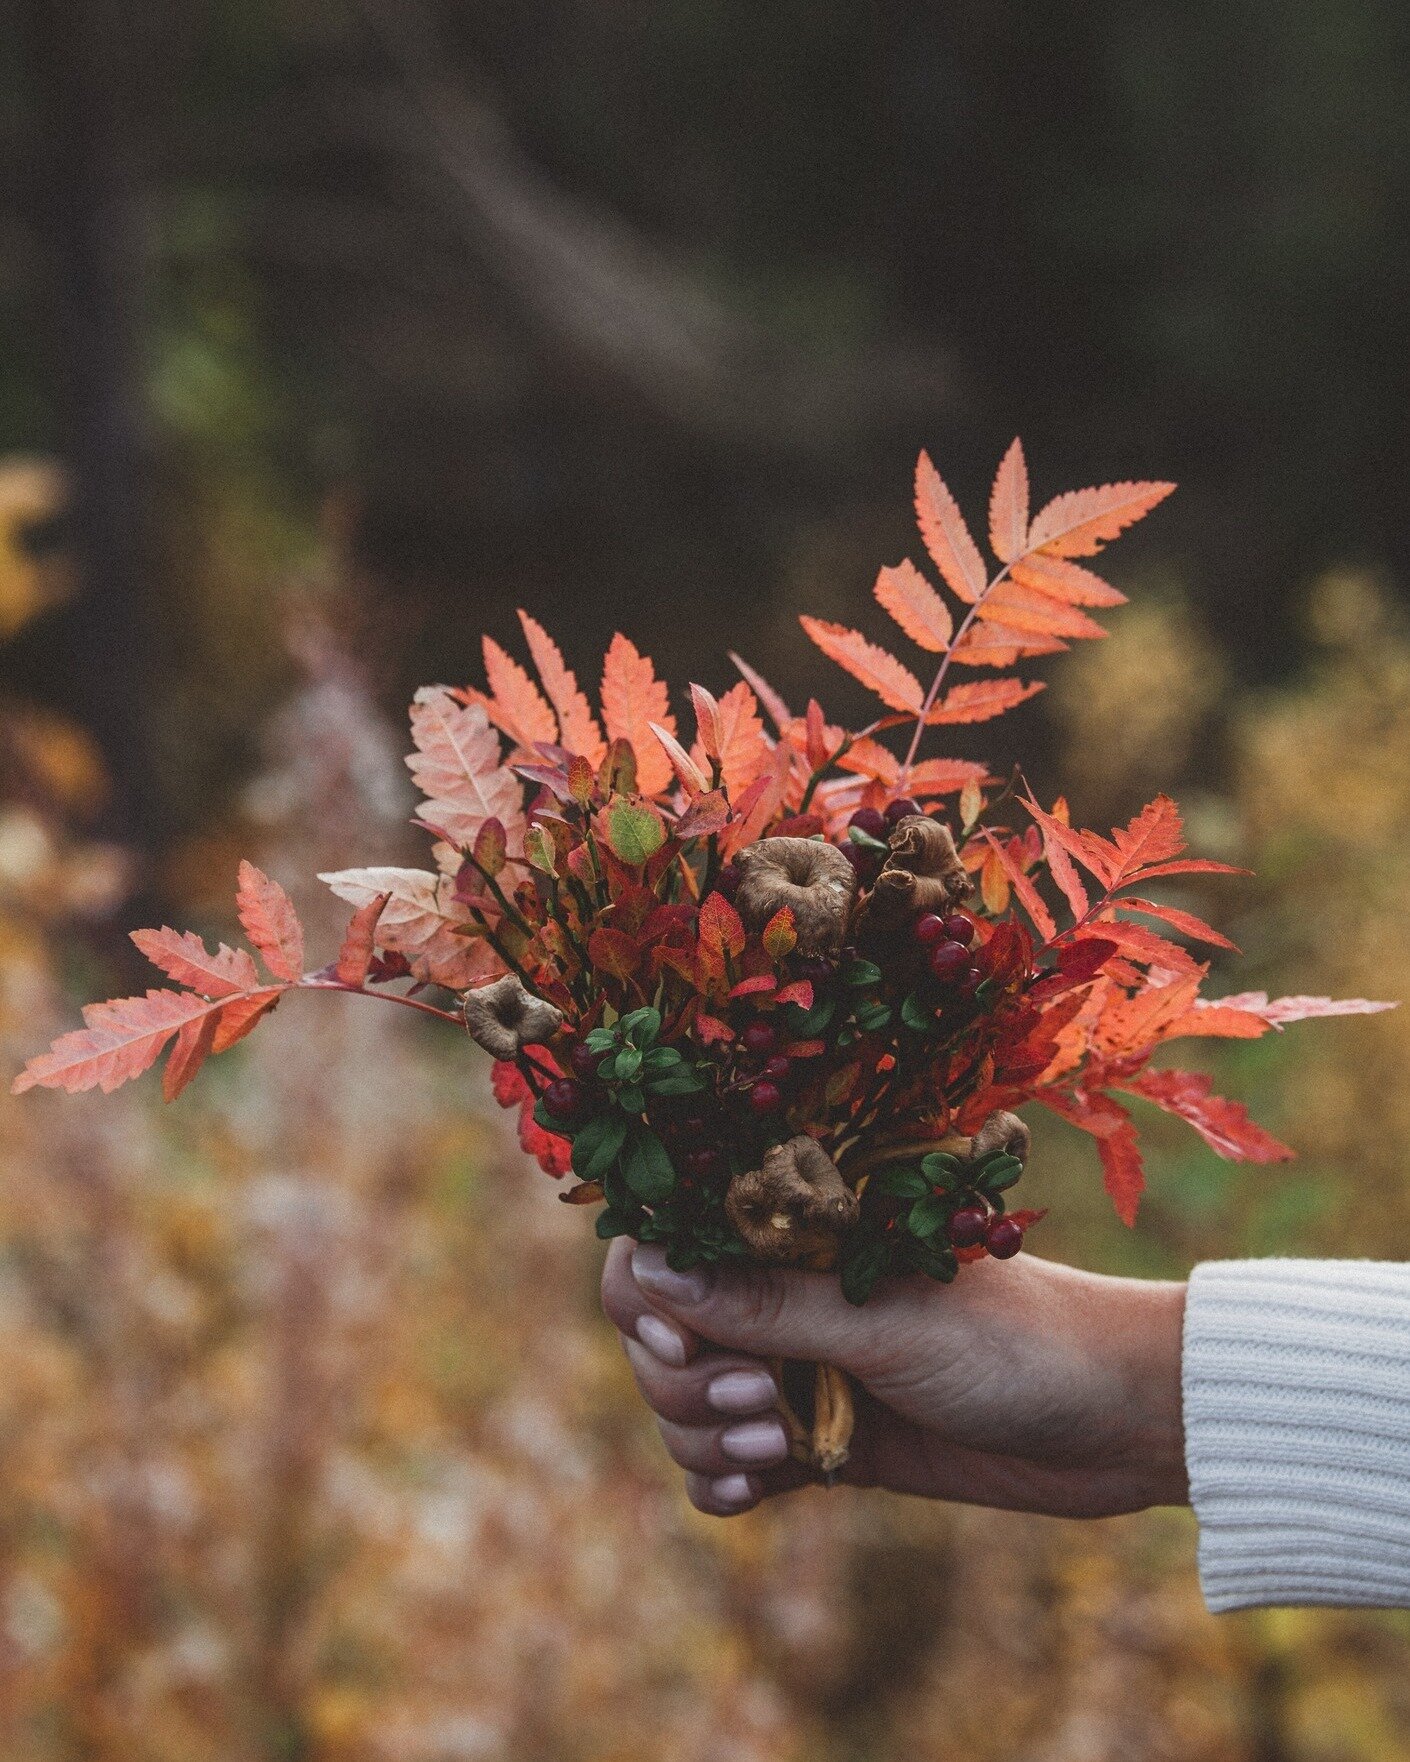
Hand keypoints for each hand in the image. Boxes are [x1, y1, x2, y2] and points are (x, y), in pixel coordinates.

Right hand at [601, 1238, 1187, 1517]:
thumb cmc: (1015, 1341)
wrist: (1116, 1421)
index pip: (666, 1246)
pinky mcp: (820, 1439)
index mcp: (798, 1231)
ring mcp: (800, 1367)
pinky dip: (725, 1480)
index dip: (647, 1297)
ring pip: (686, 1407)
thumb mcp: (885, 1322)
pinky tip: (759, 1486)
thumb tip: (646, 1270)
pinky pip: (729, 1465)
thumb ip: (764, 1305)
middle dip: (684, 1383)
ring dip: (706, 1436)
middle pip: (659, 1338)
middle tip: (758, 1402)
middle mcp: (786, 1294)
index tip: (682, 1344)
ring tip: (778, 1447)